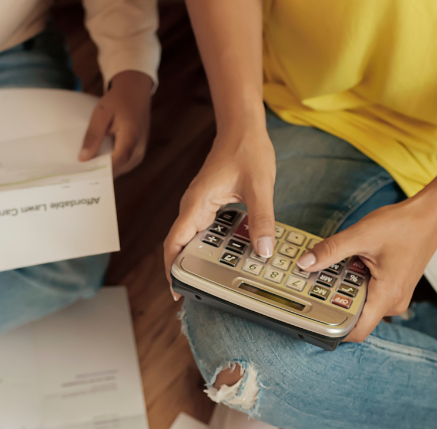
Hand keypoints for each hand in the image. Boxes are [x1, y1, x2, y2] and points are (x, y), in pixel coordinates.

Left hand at [79, 70, 152, 176]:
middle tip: (80, 172)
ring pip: (120, 170)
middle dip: (100, 172)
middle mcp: (139, 149)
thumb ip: (93, 135)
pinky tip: (97, 161)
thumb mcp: (101, 113)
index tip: (83, 173)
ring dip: (105, 169)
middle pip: (118, 169)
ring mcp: (140, 153)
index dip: (100, 170)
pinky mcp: (137, 153)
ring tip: (87, 167)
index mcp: (132, 137)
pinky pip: (123, 165)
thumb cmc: (118, 100)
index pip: (117, 162)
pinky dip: (110, 165)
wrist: (135, 92)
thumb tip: (83, 158)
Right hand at [162, 124, 276, 298]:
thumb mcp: (259, 187)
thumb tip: (264, 250)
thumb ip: (262, 219)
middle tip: (202, 292)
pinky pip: (207, 230)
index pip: (174, 242)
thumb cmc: (246, 150)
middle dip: (188, 270)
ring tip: (218, 279)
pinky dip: (215, 245)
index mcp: (196, 204)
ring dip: (202, 259)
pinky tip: (232, 254)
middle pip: (181, 246)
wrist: (243, 128)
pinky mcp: (209, 204)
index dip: (171, 268)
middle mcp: (193, 207)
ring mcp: (200, 206)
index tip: (176, 289)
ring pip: (194, 239)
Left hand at [296, 196, 436, 341]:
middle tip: (317, 285)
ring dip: (345, 292)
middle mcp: (393, 302)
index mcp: (387, 296)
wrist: (430, 217)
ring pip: (362, 305)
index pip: (357, 332)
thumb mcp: (361, 235)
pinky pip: (370, 295)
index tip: (313, 317)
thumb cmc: (405, 226)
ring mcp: (395, 297)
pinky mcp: (394, 289)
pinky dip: (357, 284)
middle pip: (356, 317)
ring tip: (332, 272)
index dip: (333, 330)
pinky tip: (350, 267)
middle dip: (334, 303)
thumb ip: (331, 251)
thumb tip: (306, 263)